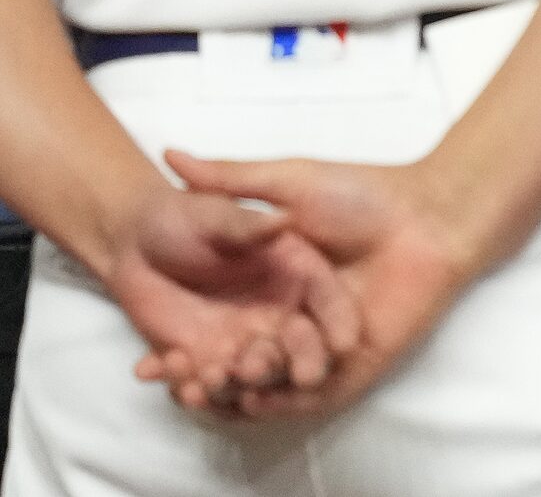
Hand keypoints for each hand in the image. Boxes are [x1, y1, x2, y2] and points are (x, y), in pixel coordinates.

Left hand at [107, 180, 359, 412]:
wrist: (135, 241)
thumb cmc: (185, 216)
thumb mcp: (213, 214)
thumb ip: (247, 224)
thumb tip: (282, 219)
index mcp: (296, 270)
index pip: (328, 299)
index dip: (338, 322)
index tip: (345, 345)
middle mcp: (278, 309)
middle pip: (297, 346)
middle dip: (288, 364)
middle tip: (263, 371)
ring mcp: (244, 337)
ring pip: (252, 372)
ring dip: (236, 382)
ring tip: (209, 377)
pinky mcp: (206, 357)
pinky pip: (205, 382)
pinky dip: (191, 385)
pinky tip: (174, 380)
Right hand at [154, 152, 484, 422]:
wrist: (430, 218)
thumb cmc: (366, 195)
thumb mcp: (288, 182)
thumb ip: (230, 179)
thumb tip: (171, 157)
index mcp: (278, 286)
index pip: (222, 325)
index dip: (184, 343)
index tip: (146, 354)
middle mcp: (296, 319)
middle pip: (240, 358)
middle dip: (204, 371)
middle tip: (167, 374)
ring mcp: (324, 345)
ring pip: (271, 379)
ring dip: (236, 386)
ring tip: (203, 384)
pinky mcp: (352, 366)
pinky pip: (311, 396)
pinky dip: (279, 402)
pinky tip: (249, 399)